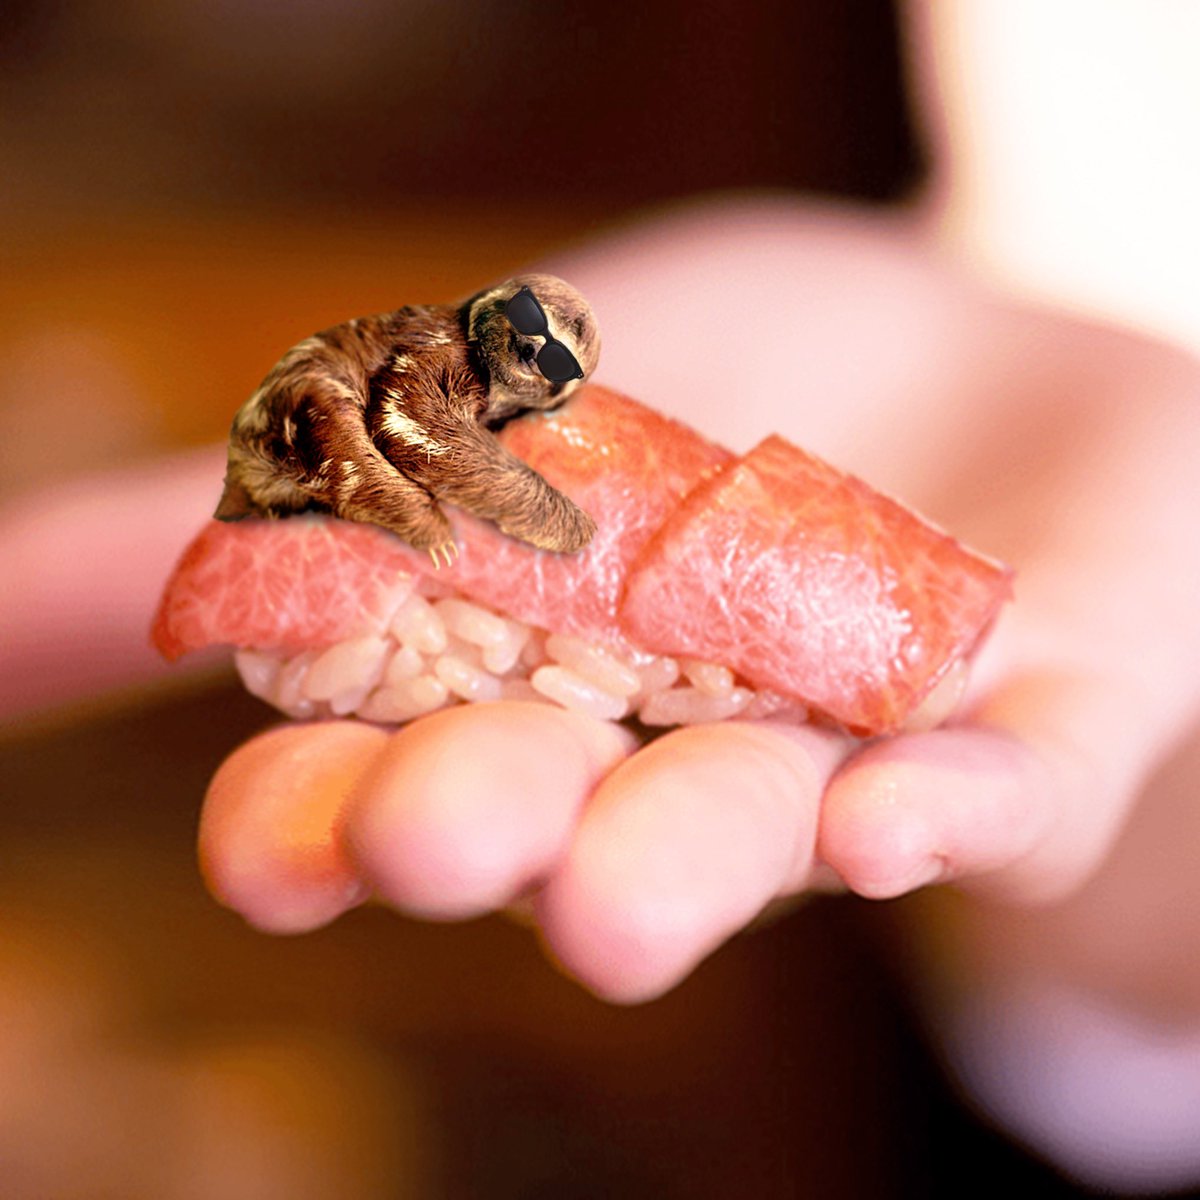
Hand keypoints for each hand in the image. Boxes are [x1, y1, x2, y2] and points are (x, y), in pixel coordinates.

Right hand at [196, 199, 1199, 1001]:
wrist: (940, 368)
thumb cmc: (678, 408)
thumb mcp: (452, 429)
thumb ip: (253, 528)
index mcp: (547, 688)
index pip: (409, 771)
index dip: (331, 817)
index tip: (265, 849)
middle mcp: (686, 742)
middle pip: (577, 799)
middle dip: (497, 819)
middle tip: (421, 837)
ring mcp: (866, 735)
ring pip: (770, 817)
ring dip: (692, 858)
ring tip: (607, 906)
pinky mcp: (1040, 701)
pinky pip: (1008, 780)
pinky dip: (953, 805)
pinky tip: (886, 824)